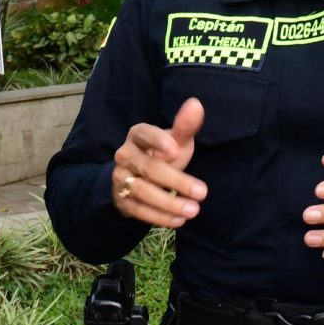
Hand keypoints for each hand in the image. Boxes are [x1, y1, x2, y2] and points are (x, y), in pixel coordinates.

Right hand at [112, 98, 206, 227]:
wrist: (137, 178)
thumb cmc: (162, 154)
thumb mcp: (174, 141)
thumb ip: (185, 126)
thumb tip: (196, 104)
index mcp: (137, 135)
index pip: (144, 134)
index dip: (158, 140)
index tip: (175, 149)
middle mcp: (125, 155)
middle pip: (150, 168)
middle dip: (176, 181)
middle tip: (202, 192)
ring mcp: (120, 178)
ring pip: (143, 191)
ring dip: (169, 203)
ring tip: (193, 210)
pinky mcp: (122, 200)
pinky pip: (139, 210)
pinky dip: (159, 217)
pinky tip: (179, 220)